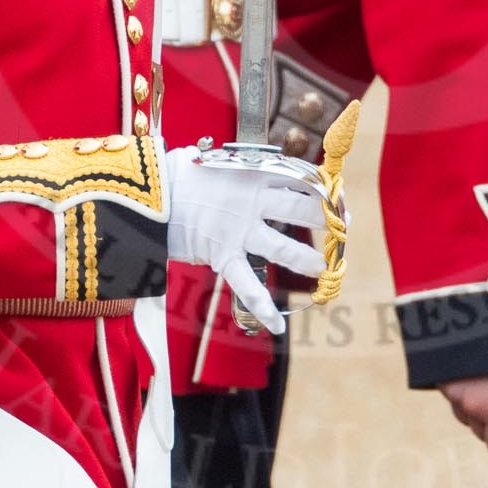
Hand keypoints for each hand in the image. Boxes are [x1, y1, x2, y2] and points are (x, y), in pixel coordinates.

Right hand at [164, 146, 327, 334]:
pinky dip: (263, 307)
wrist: (147, 192)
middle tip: (340, 231)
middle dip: (325, 222)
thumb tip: (261, 170)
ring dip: (306, 260)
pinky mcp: (222, 255)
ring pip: (284, 248)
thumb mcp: (216, 162)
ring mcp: (239, 230)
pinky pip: (247, 286)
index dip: (322, 190)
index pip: (300, 180)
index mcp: (254, 173)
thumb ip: (242, 170)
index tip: (337, 199)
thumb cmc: (178, 173)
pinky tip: (278, 325)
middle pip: (301, 211)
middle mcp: (252, 201)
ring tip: (323, 268)